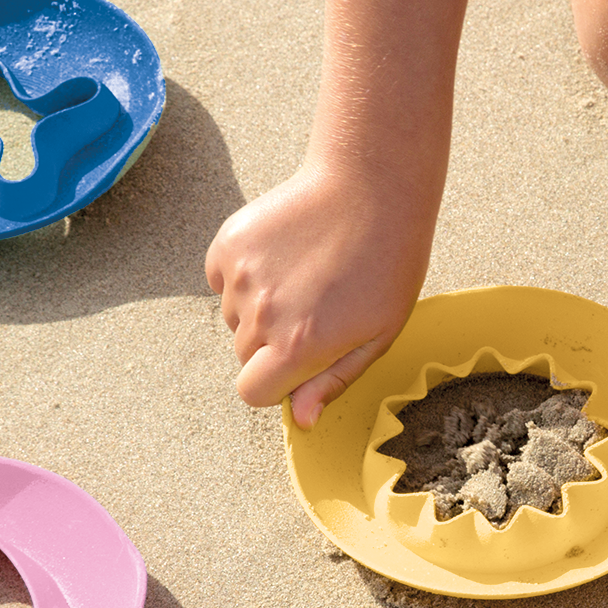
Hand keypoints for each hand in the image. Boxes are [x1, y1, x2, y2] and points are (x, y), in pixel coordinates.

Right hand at [205, 160, 433, 426]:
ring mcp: (241, 277)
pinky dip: (242, 274)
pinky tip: (282, 256)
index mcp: (298, 348)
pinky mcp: (229, 243)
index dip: (275, 384)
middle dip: (271, 344)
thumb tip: (301, 418)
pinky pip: (221, 278)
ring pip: (233, 316)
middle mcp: (261, 316)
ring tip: (303, 276)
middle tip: (314, 308)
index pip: (252, 393)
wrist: (371, 188)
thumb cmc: (387, 264)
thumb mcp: (378, 335)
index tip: (300, 362)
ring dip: (258, 307)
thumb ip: (332, 380)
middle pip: (244, 354)